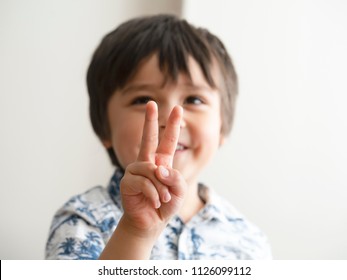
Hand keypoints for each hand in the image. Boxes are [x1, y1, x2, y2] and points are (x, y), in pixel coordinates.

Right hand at [120, 101, 186, 237]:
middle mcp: (147, 164)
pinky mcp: (127, 182)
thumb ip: (175, 178)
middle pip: (148, 139)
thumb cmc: (165, 206)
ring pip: (151, 170)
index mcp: (161, 163)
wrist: (150, 223)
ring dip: (161, 187)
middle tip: (152, 103)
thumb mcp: (179, 192)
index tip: (177, 109)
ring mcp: (135, 171)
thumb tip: (158, 168)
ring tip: (164, 199)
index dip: (172, 125)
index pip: (167, 141)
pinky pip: (143, 182)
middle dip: (150, 121)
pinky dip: (153, 193)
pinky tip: (155, 202)